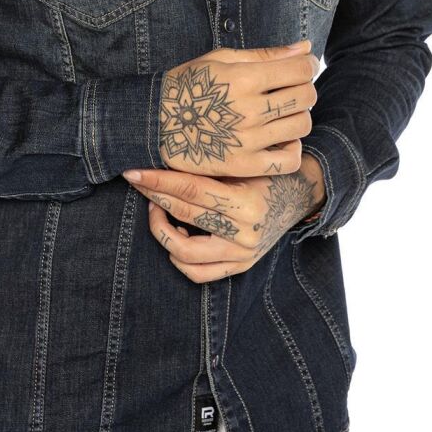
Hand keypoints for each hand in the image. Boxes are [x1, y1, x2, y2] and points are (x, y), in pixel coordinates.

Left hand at [123, 156, 326, 282]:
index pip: (191, 190)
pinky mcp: (240, 266)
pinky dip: (178, 256)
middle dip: (154, 196)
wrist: (297, 195)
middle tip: (138, 181)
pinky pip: (198, 273)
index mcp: (247, 203)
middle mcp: (246, 234)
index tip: (134, 171)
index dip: (158, 180)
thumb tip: (159, 158)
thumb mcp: (242, 163)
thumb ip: (207, 167)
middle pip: (184, 215)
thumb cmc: (265, 171)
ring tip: (158, 209)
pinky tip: (175, 233)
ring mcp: (243, 255)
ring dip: (162, 229)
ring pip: (184, 253)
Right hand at [157, 40, 317, 179]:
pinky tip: (280, 139)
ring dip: (298, 115)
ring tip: (281, 113)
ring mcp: (247, 140)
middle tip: (291, 88)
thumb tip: (306, 47)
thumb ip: (266, 54)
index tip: (303, 66)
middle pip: (305, 96)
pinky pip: (288, 160)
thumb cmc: (189, 85)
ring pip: (301, 125)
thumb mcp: (222, 59)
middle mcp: (248, 110)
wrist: (154, 123)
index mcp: (244, 78)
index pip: (300, 69)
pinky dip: (292, 148)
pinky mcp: (244, 165)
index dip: (308, 64)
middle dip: (304, 87)